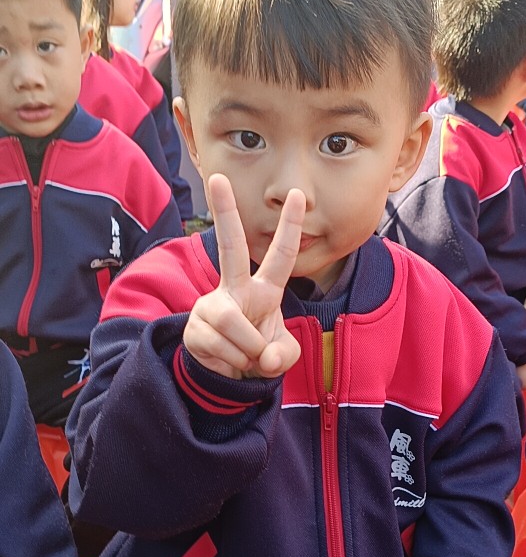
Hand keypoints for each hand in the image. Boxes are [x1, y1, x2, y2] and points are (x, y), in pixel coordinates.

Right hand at [183, 174, 305, 379]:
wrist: (227, 378)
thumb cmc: (258, 354)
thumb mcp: (281, 356)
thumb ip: (282, 355)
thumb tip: (263, 356)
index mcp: (263, 289)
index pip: (280, 255)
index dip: (290, 227)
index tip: (299, 196)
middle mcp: (235, 289)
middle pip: (230, 246)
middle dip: (224, 212)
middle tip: (217, 178)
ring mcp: (212, 305)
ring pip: (234, 323)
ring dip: (247, 350)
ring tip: (246, 358)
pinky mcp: (195, 326)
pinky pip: (221, 345)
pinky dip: (233, 362)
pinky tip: (228, 360)